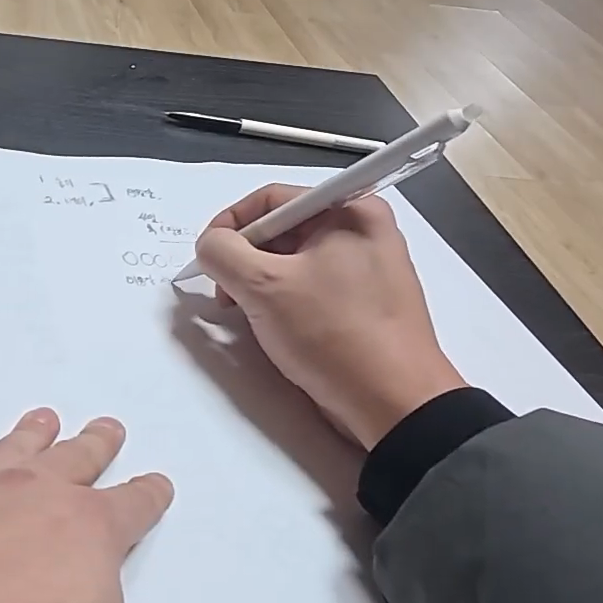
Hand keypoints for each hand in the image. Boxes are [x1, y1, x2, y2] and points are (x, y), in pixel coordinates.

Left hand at [0, 411, 172, 602]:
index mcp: (89, 535)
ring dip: (32, 435)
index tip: (154, 487)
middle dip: (95, 447)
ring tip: (44, 421)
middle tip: (107, 431)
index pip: (131, 507)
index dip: (147, 498)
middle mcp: (30, 499)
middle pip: (73, 461)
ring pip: (10, 450)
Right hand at [193, 184, 467, 448]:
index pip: (271, 199)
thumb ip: (222, 253)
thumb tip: (210, 245)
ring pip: (295, 264)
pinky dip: (287, 305)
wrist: (394, 403)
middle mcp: (365, 232)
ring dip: (263, 287)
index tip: (208, 258)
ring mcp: (369, 269)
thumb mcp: (263, 287)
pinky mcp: (366, 304)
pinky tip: (279, 331)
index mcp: (351, 210)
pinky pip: (313, 290)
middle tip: (227, 295)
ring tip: (253, 317)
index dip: (230, 226)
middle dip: (246, 261)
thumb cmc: (338, 337)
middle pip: (282, 231)